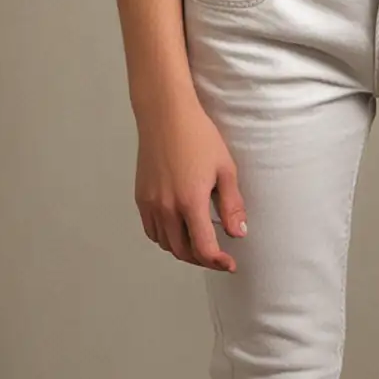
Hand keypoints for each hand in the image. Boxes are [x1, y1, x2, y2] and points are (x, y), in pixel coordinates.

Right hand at [134, 92, 248, 271]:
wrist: (166, 115)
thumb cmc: (199, 136)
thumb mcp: (225, 168)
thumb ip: (232, 204)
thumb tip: (238, 234)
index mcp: (190, 202)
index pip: (203, 248)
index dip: (218, 262)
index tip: (230, 264)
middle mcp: (167, 208)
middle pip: (182, 251)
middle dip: (202, 259)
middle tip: (218, 256)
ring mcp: (151, 204)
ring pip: (165, 244)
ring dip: (183, 250)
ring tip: (200, 244)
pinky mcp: (141, 197)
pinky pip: (152, 230)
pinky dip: (165, 238)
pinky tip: (178, 230)